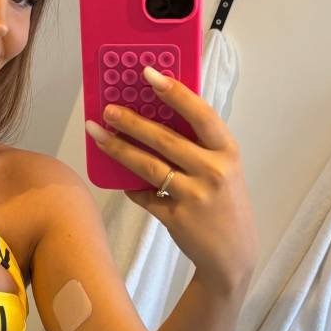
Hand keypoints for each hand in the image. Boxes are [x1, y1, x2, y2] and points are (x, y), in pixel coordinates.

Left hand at [85, 67, 258, 292]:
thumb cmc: (225, 204)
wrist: (233, 255)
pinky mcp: (177, 218)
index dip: (175, 92)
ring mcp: (195, 196)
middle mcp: (214, 171)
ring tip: (97, 134)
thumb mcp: (226, 170)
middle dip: (132, 121)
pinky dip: (130, 186)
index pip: (201, 114)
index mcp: (228, 152)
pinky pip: (145, 196)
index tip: (149, 74)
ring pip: (149, 166)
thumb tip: (157, 116)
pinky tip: (118, 178)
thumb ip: (200, 147)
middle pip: (165, 139)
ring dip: (119, 149)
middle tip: (107, 109)